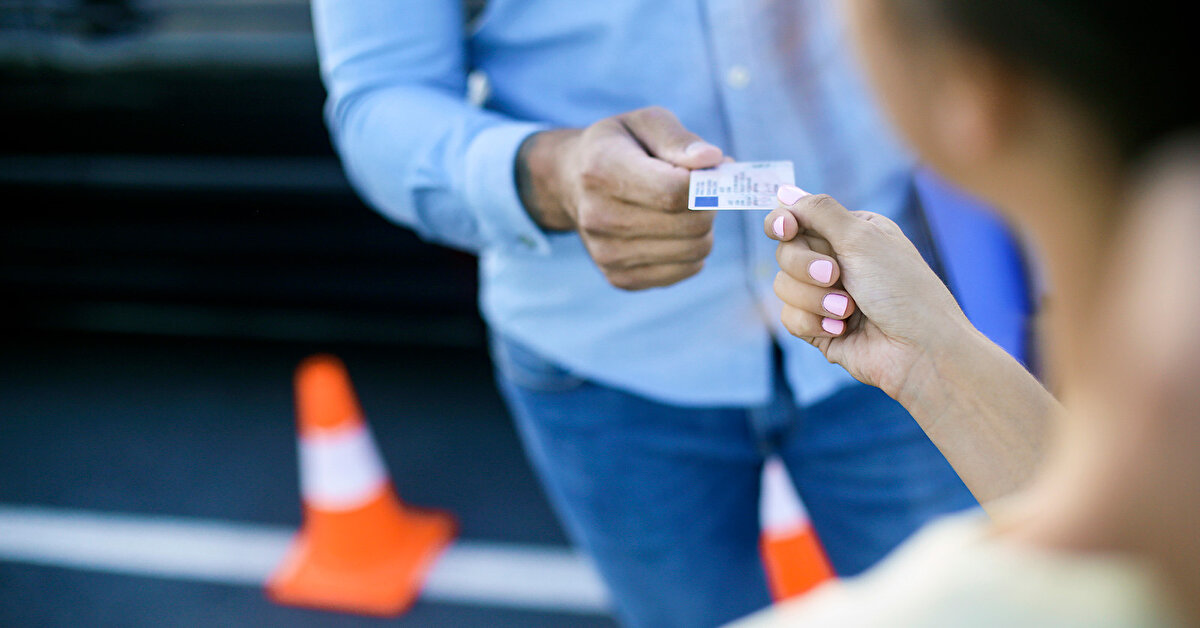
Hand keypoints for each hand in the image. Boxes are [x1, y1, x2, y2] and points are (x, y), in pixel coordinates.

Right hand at [516, 107, 724, 289]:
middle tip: (700, 188)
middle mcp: (598, 216)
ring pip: (695, 250)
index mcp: (602, 169)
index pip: (674, 190)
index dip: (707, 183)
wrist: (571, 183)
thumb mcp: (645, 124)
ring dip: (703, 227)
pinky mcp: (620, 278)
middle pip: (691, 224)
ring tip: (683, 207)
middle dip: (709, 204)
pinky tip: (673, 230)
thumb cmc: (619, 147)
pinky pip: (686, 270)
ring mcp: (606, 253)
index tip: (713, 172)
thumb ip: (678, 139)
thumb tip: (712, 160)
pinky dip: (692, 250)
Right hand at [764, 186, 972, 399]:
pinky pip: (789, 318)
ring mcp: (826, 296)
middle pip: (785, 252)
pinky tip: (842, 329)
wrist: (921, 350)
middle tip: (835, 275)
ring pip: (783, 286)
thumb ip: (819, 211)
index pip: (798, 219)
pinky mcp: (819, 328)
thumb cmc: (902, 289)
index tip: (785, 229)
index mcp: (851, 233)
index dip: (783, 223)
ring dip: (814, 299)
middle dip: (806, 267)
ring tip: (849, 310)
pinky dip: (814, 323)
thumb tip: (785, 192)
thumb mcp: (863, 237)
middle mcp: (837, 261)